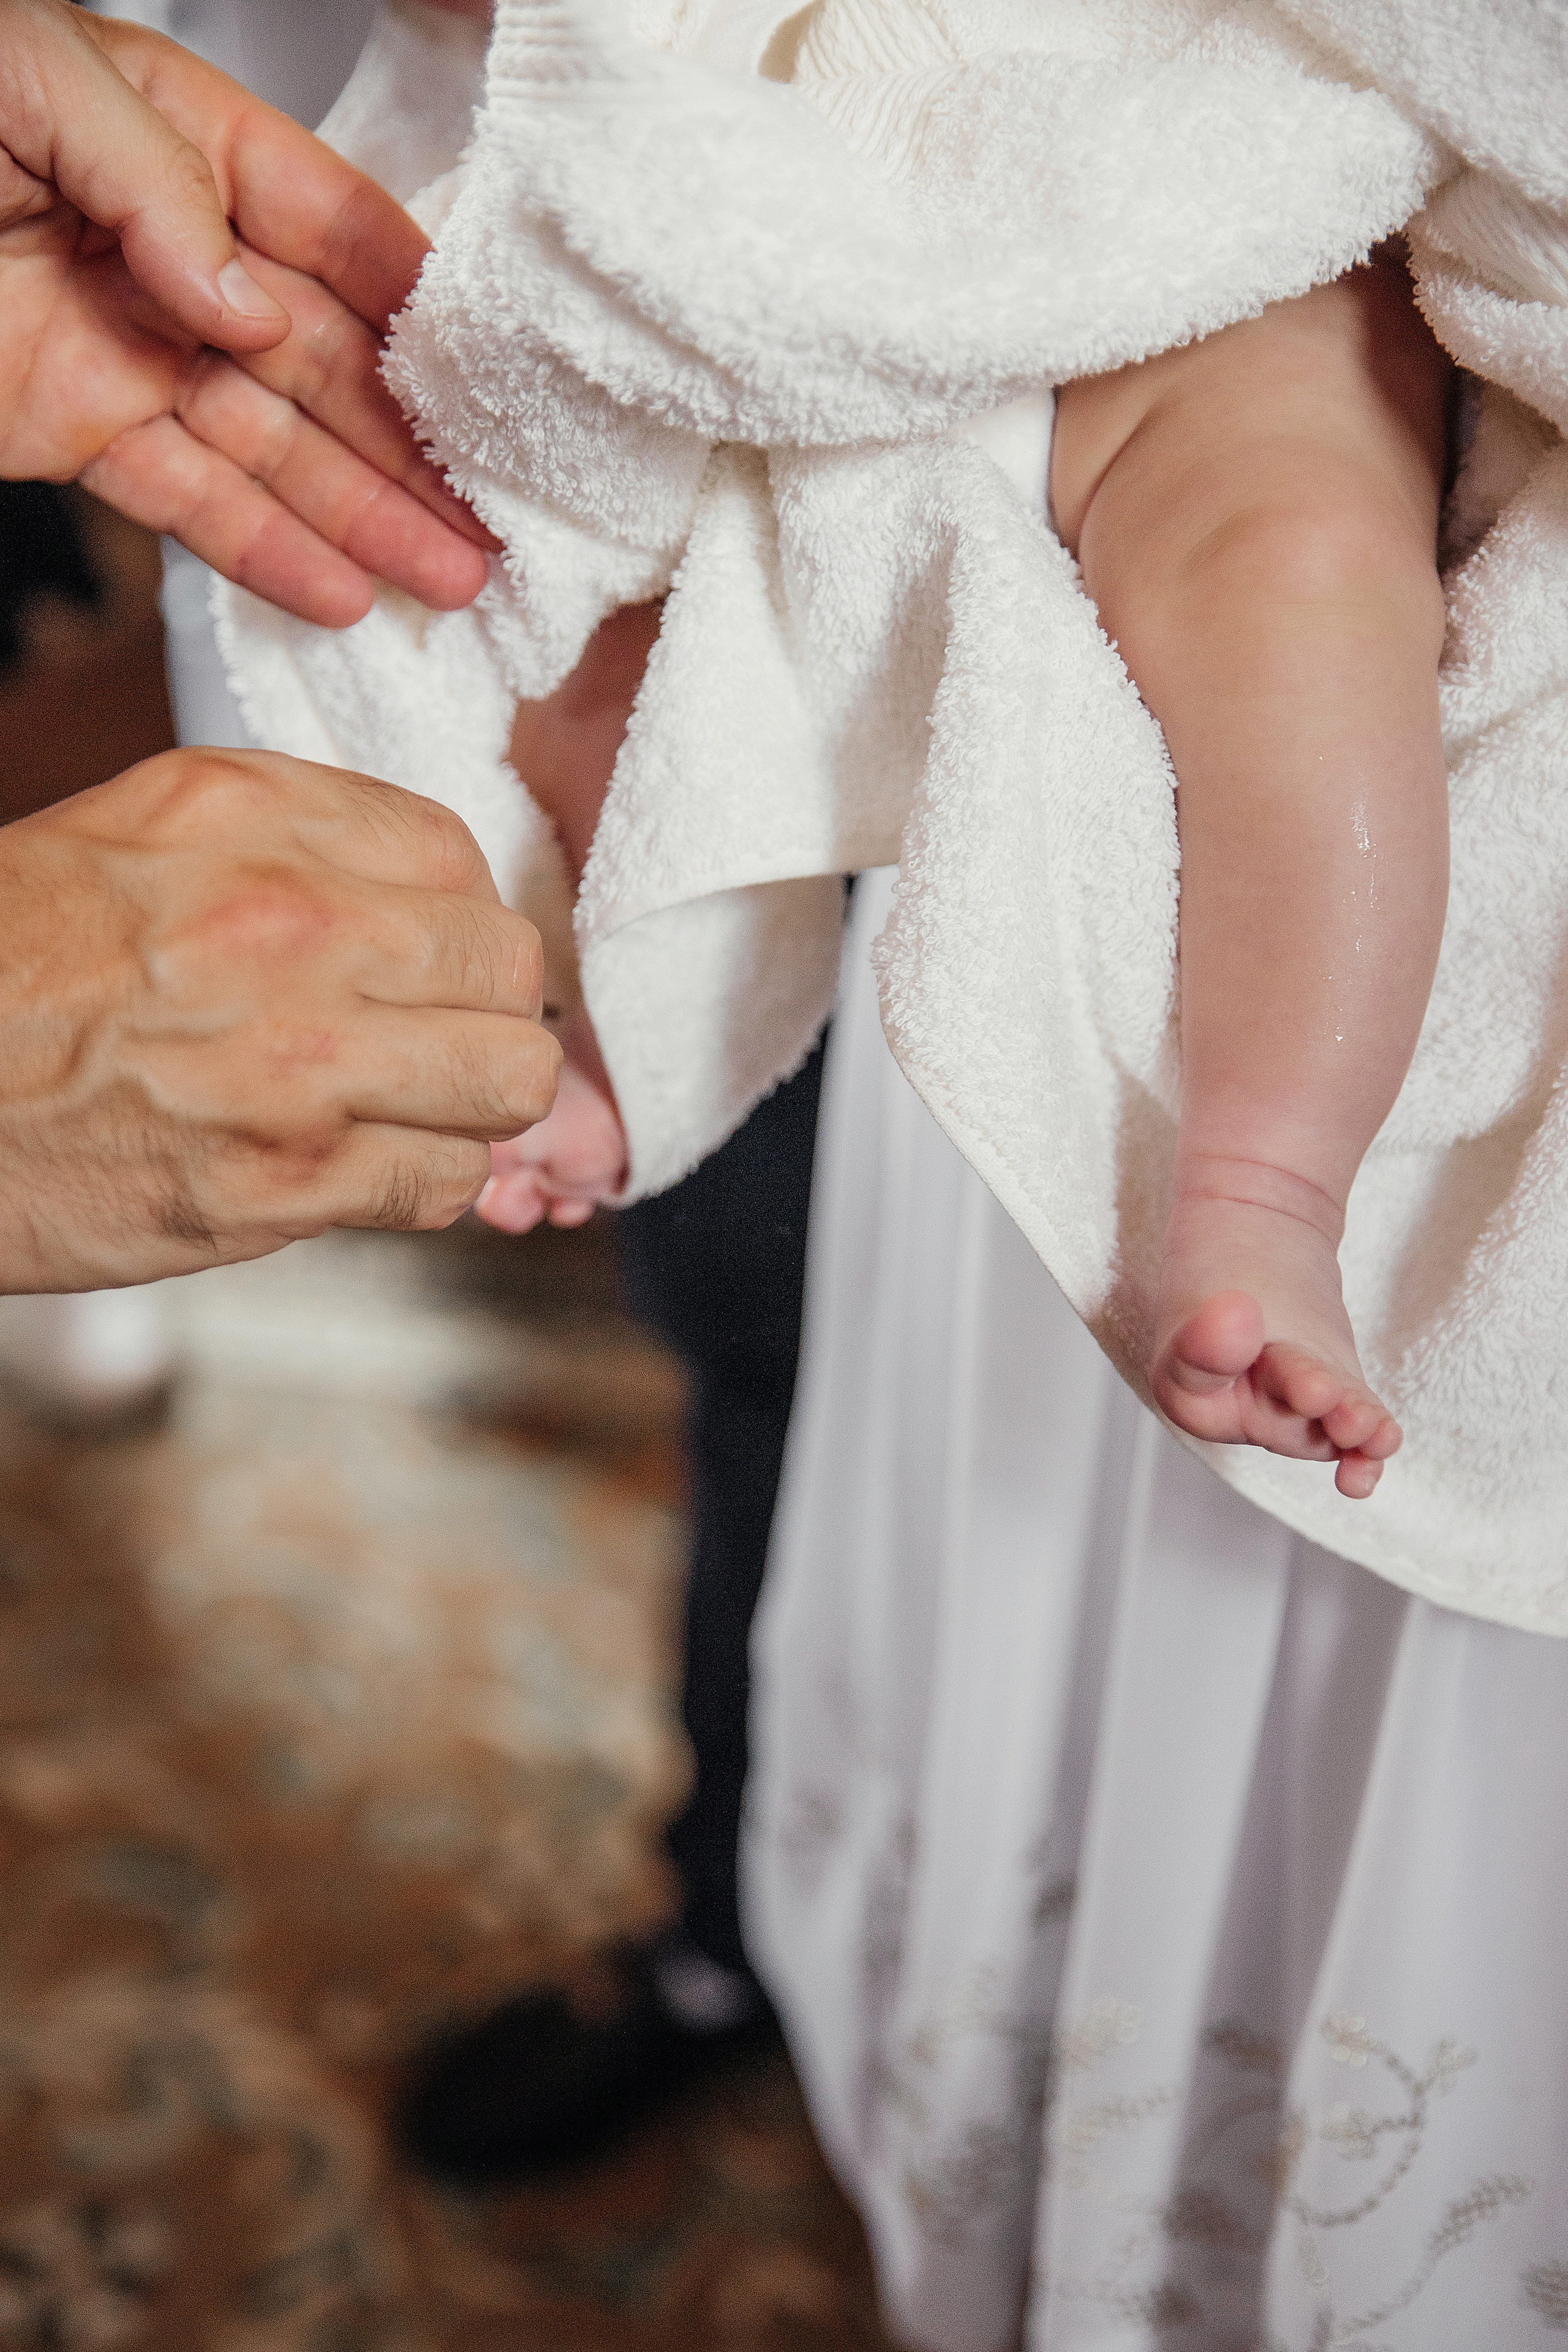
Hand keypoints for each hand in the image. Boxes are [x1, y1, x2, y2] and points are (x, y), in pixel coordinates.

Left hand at [0, 0, 491, 623]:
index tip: (491, 371)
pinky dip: (265, 554)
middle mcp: (167, 253)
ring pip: (272, 446)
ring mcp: (128, 349)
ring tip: (454, 580)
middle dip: (412, 442)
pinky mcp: (80, 431)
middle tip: (498, 518)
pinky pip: (189, 501)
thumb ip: (157, 181)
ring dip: (367, 517)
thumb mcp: (24, 81)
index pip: (325, 223)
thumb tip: (251, 305)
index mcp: (173, 141)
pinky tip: (343, 596)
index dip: (412, 298)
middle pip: (320, 358)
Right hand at [0, 748, 559, 1290]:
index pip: (458, 854)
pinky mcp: (281, 1185)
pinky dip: (425, 1181)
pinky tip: (365, 1162)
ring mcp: (296, 1064)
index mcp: (251, 819)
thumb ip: (294, 838)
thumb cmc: (9, 962)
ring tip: (409, 1103)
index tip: (427, 956)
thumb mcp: (139, 833)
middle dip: (486, 1008)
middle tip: (434, 1033)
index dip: (457, 916)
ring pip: (506, 1084)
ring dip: (471, 1102)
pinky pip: (443, 1185)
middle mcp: (291, 926)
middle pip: (509, 967)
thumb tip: (433, 890)